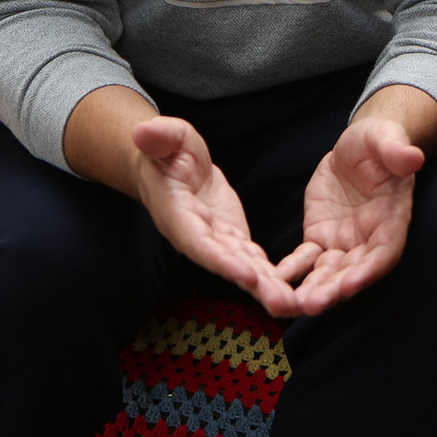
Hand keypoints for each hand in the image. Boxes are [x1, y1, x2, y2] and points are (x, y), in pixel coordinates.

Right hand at [131, 117, 300, 315]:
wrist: (172, 165)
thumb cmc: (167, 151)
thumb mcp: (168, 137)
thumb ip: (160, 136)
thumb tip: (143, 132)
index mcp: (177, 214)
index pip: (198, 241)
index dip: (220, 260)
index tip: (245, 275)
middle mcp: (196, 235)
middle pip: (225, 263)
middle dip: (253, 284)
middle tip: (281, 303)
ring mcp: (216, 240)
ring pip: (242, 266)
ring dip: (266, 287)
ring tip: (292, 304)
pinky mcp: (232, 238)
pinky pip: (252, 259)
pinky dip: (271, 274)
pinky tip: (293, 289)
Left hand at [280, 117, 425, 313]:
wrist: (357, 147)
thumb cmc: (379, 141)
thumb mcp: (386, 138)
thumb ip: (397, 150)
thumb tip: (413, 158)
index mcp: (392, 219)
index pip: (384, 252)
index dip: (368, 270)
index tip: (349, 285)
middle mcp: (369, 238)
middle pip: (353, 271)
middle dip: (334, 290)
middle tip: (311, 305)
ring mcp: (344, 241)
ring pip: (329, 272)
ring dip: (313, 289)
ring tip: (292, 305)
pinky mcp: (320, 237)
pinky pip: (306, 258)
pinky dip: (292, 270)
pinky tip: (275, 279)